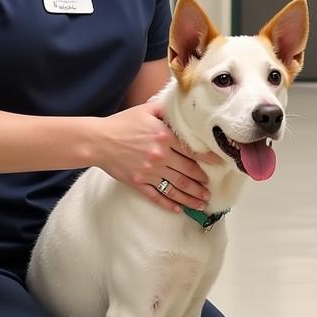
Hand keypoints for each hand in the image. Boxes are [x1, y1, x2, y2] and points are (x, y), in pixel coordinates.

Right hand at [97, 102, 216, 211]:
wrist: (98, 140)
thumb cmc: (121, 123)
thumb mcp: (146, 110)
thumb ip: (165, 109)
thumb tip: (182, 106)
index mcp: (164, 137)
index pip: (192, 151)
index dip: (207, 159)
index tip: (218, 164)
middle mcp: (160, 156)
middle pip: (188, 172)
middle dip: (202, 183)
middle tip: (210, 189)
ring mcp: (149, 172)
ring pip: (176, 187)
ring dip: (191, 196)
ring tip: (202, 202)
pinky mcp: (138, 183)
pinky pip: (157, 196)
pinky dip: (169, 204)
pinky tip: (179, 210)